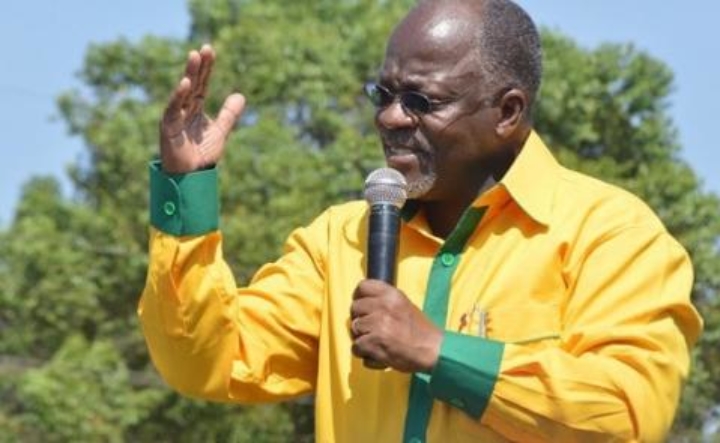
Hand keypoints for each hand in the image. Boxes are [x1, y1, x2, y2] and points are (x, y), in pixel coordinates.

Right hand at [160, 44, 245, 172]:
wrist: (192, 176)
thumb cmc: (201, 154)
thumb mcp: (220, 131)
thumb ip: (228, 114)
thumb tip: (240, 95)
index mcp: (195, 107)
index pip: (202, 83)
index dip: (206, 67)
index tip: (210, 50)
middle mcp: (183, 108)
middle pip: (192, 83)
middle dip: (198, 66)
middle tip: (204, 48)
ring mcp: (175, 116)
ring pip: (182, 91)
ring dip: (188, 74)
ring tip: (194, 56)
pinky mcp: (168, 126)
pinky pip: (174, 108)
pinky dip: (178, 96)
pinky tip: (185, 83)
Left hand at [350, 279, 442, 372]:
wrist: (433, 350)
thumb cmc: (421, 331)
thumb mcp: (405, 305)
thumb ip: (385, 302)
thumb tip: (365, 303)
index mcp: (391, 295)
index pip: (363, 286)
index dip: (359, 297)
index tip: (362, 307)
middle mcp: (383, 306)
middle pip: (354, 308)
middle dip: (360, 320)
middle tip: (371, 329)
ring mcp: (377, 324)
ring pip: (354, 328)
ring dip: (362, 338)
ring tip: (376, 343)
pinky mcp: (373, 342)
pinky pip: (356, 347)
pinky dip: (364, 353)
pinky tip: (377, 354)